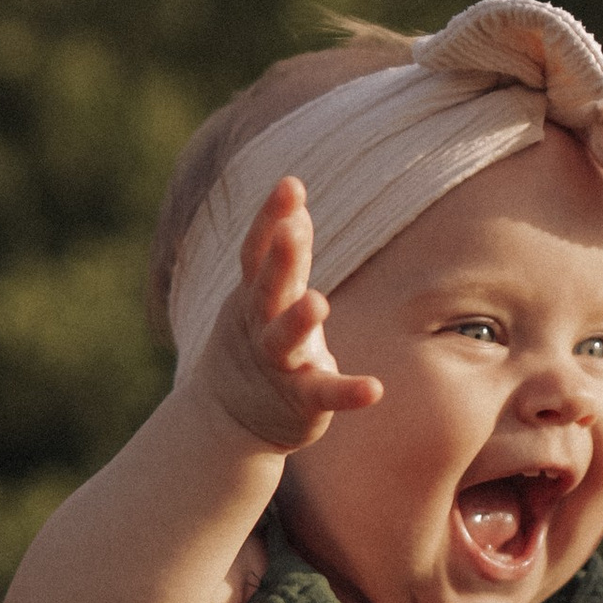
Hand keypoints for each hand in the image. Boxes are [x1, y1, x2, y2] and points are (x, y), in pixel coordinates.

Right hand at [189, 177, 381, 456]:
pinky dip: (347, 391)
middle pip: (267, 288)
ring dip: (298, 321)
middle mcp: (260, 326)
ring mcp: (279, 364)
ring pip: (284, 340)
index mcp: (254, 295)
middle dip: (280, 259)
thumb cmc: (259, 340)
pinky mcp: (301, 400)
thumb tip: (295, 197)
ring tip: (317, 301)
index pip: (257, 250)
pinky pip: (324, 393)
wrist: (227, 417)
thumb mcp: (266, 294)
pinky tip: (375, 389)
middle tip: (292, 229)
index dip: (271, 218)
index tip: (290, 185)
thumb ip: (286, 251)